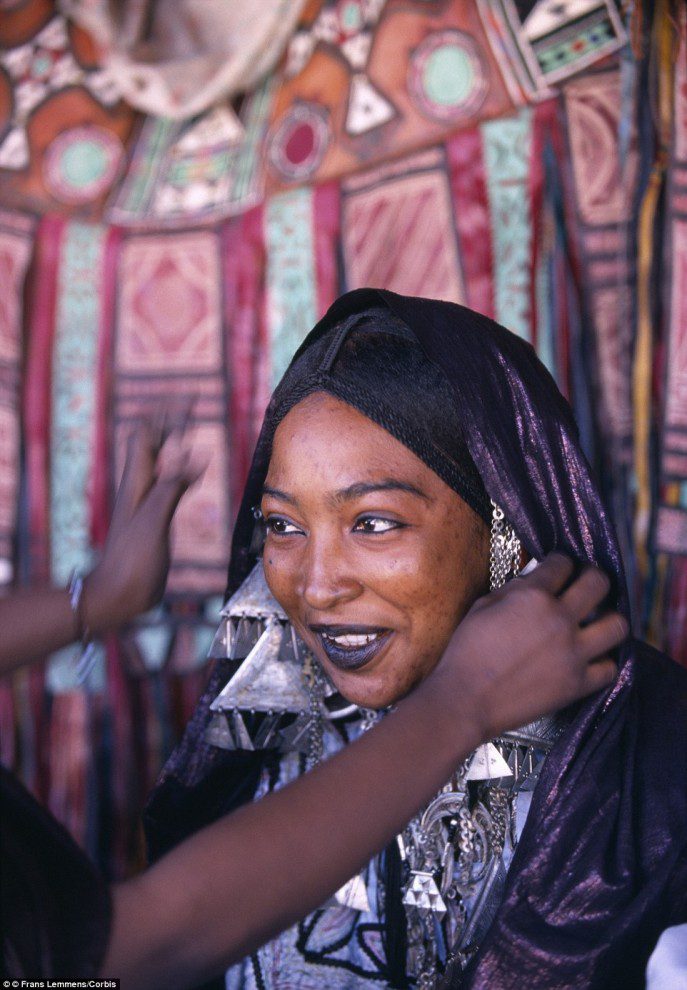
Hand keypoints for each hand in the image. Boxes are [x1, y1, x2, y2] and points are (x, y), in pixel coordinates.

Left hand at [83, 416, 204, 634]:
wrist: (118, 594)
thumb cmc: (132, 560)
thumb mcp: (153, 519)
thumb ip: (172, 486)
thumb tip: (197, 455)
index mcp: (136, 482)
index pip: (148, 435)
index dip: (167, 414)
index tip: (190, 397)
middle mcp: (139, 486)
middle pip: (153, 443)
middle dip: (171, 420)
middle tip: (192, 401)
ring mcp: (146, 502)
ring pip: (161, 461)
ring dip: (176, 441)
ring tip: (189, 426)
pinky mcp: (155, 517)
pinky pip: (170, 483)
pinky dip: (183, 470)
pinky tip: (194, 471)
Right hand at [428, 553, 626, 741]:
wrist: (466, 700)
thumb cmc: (467, 652)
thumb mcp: (483, 607)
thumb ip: (513, 590)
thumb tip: (533, 582)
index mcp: (533, 596)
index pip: (562, 563)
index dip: (559, 563)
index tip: (558, 569)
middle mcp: (560, 619)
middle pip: (599, 582)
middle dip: (593, 578)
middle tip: (585, 586)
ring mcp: (573, 653)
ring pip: (618, 625)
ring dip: (607, 619)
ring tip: (596, 623)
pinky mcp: (578, 684)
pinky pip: (610, 668)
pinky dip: (602, 662)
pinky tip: (590, 658)